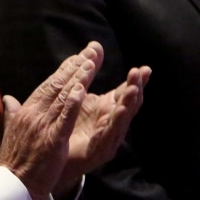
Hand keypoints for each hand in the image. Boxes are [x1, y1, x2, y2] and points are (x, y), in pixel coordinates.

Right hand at [0, 42, 99, 199]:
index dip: (62, 72)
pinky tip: (83, 90)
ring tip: (91, 64)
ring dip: (78, 80)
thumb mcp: (11, 131)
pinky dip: (74, 103)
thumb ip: (12, 113)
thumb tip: (8, 98)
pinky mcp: (52, 140)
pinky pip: (65, 118)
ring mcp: (42, 126)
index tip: (75, 59)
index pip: (46, 86)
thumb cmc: (13, 159)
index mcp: (25, 111)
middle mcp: (33, 114)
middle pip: (56, 86)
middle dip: (73, 69)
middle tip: (88, 54)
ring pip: (62, 98)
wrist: (11, 182)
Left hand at [53, 44, 150, 194]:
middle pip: (128, 105)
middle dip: (135, 89)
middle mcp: (111, 123)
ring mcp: (107, 139)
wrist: (55, 154)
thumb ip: (88, 71)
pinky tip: (115, 113)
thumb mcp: (81, 93)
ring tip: (132, 91)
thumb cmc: (71, 122)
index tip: (144, 69)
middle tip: (139, 74)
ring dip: (127, 106)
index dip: (136, 81)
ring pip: (121, 121)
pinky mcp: (98, 152)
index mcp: (109, 109)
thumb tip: (95, 45)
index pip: (126, 93)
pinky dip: (111, 125)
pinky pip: (106, 138)